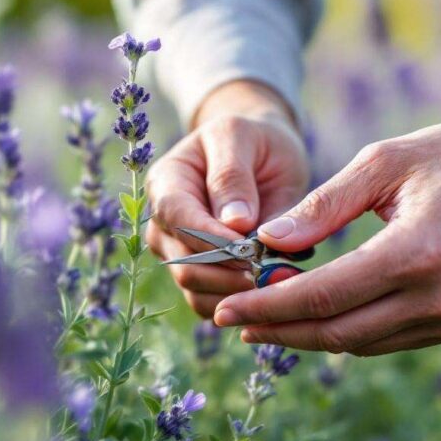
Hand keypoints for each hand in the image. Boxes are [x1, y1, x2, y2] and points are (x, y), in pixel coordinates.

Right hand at [146, 80, 310, 316]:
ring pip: (196, 290)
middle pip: (183, 262)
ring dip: (237, 291)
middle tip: (273, 270)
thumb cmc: (252, 141)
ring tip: (276, 278)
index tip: (250, 247)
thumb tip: (235, 222)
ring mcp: (177, 253)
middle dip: (229, 271)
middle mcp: (164, 223)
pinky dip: (239, 304)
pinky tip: (268, 290)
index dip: (211, 238)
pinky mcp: (197, 277)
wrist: (261, 156)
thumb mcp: (242, 137)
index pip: (178, 218)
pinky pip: (209, 304)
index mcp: (166, 182)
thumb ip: (234, 176)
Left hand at [213, 71, 440, 355]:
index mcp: (415, 253)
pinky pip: (385, 340)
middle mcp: (435, 298)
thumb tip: (267, 240)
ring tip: (261, 322)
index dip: (268, 306)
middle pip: (335, 332)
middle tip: (231, 323)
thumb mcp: (386, 161)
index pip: (323, 296)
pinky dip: (343, 333)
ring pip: (358, 344)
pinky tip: (312, 318)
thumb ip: (323, 205)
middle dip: (277, 330)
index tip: (226, 308)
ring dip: (306, 336)